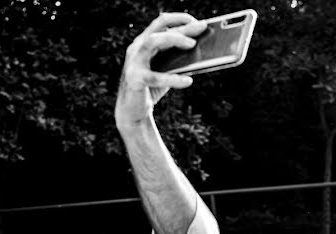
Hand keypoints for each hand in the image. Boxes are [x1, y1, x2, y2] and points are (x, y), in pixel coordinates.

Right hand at [115, 13, 205, 129]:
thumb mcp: (166, 70)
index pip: (161, 22)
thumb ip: (177, 59)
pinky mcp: (135, 79)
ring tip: (192, 45)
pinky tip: (188, 81)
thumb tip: (201, 50)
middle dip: (182, 26)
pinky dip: (173, 79)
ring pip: (153, 42)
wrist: (132, 112)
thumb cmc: (151, 89)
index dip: (180, 18)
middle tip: (202, 26)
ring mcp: (134, 63)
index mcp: (143, 42)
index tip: (198, 21)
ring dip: (174, 39)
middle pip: (159, 29)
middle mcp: (136, 48)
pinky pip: (156, 77)